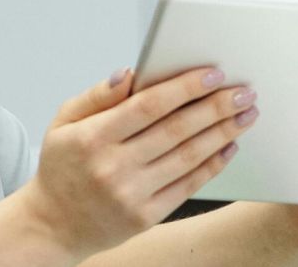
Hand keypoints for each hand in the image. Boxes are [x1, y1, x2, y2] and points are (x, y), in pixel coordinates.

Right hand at [19, 66, 258, 254]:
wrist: (52, 225)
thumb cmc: (63, 167)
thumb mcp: (64, 122)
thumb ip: (97, 95)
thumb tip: (131, 72)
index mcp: (93, 138)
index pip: (149, 105)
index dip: (185, 87)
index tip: (213, 73)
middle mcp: (113, 167)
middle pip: (177, 130)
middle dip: (216, 107)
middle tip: (244, 91)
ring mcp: (131, 194)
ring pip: (189, 157)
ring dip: (224, 133)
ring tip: (245, 114)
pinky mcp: (146, 216)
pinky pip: (188, 185)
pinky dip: (213, 164)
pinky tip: (229, 146)